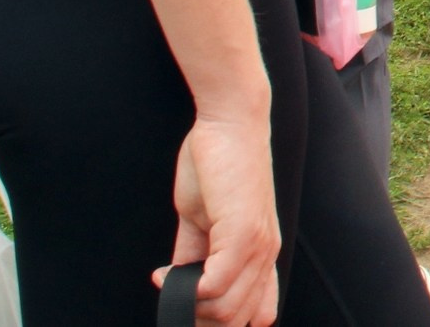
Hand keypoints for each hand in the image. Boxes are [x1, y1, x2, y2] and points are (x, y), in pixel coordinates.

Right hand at [161, 108, 280, 326]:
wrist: (231, 123)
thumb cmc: (219, 166)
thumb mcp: (205, 220)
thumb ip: (197, 254)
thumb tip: (179, 285)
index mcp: (261, 253)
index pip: (255, 314)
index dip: (218, 322)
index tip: (187, 311)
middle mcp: (265, 254)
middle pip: (235, 320)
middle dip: (195, 318)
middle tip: (172, 299)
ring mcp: (257, 245)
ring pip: (223, 310)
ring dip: (186, 304)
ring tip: (167, 281)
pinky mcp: (242, 233)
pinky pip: (214, 286)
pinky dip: (182, 288)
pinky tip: (164, 273)